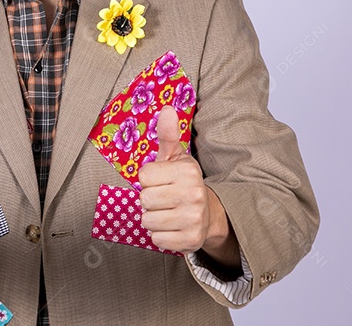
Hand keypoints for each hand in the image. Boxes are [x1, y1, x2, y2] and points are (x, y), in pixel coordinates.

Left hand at [138, 106, 237, 263]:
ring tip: (168, 212)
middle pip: (144, 199)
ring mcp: (193, 218)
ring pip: (147, 220)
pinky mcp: (190, 240)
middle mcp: (193, 194)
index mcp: (188, 171)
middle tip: (164, 199)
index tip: (162, 181)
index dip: (148, 180)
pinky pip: (156, 239)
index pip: (143, 176)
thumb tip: (166, 109)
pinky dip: (160, 236)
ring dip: (153, 218)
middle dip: (149, 200)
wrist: (207, 215)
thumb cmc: (183, 183)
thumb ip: (167, 135)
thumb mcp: (175, 157)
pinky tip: (172, 227)